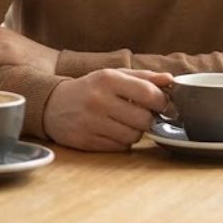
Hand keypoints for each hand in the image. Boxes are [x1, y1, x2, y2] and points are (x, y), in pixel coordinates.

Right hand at [42, 68, 172, 151]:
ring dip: (134, 132)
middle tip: (141, 115)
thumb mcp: (112, 76)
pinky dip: (121, 142)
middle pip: (144, 120)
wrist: (52, 104)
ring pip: (133, 137)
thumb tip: (170, 80)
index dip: (163, 102)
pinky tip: (111, 131)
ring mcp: (91, 122)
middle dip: (148, 119)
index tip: (164, 105)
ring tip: (123, 122)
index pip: (149, 94)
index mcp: (107, 79)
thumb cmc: (89, 89)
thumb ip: (143, 77)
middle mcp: (98, 100)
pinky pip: (119, 147)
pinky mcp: (86, 141)